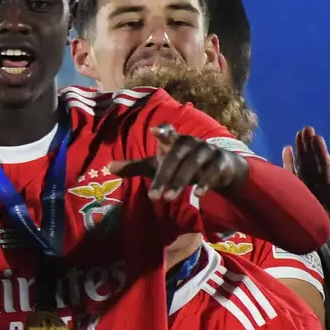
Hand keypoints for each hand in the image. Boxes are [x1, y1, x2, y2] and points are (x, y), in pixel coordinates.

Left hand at [113, 125, 247, 200]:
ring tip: (169, 198)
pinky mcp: (221, 161)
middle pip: (176, 156)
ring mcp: (207, 150)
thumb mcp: (158, 166)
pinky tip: (197, 195)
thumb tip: (108, 167)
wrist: (219, 168)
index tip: (155, 131)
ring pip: (193, 164)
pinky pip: (213, 171)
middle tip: (154, 196)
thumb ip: (135, 167)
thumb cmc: (181, 164)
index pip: (168, 132)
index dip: (163, 130)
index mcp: (174, 140)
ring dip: (180, 181)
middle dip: (164, 176)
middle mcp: (191, 142)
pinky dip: (205, 182)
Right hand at [283, 126, 329, 234]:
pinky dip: (287, 162)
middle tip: (306, 128)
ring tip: (297, 135)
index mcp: (327, 189)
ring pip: (301, 165)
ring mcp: (301, 188)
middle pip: (312, 162)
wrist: (304, 243)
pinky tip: (286, 149)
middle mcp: (314, 185)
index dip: (320, 151)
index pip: (324, 166)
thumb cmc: (322, 232)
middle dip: (309, 146)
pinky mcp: (288, 192)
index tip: (315, 137)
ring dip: (299, 150)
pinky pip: (288, 174)